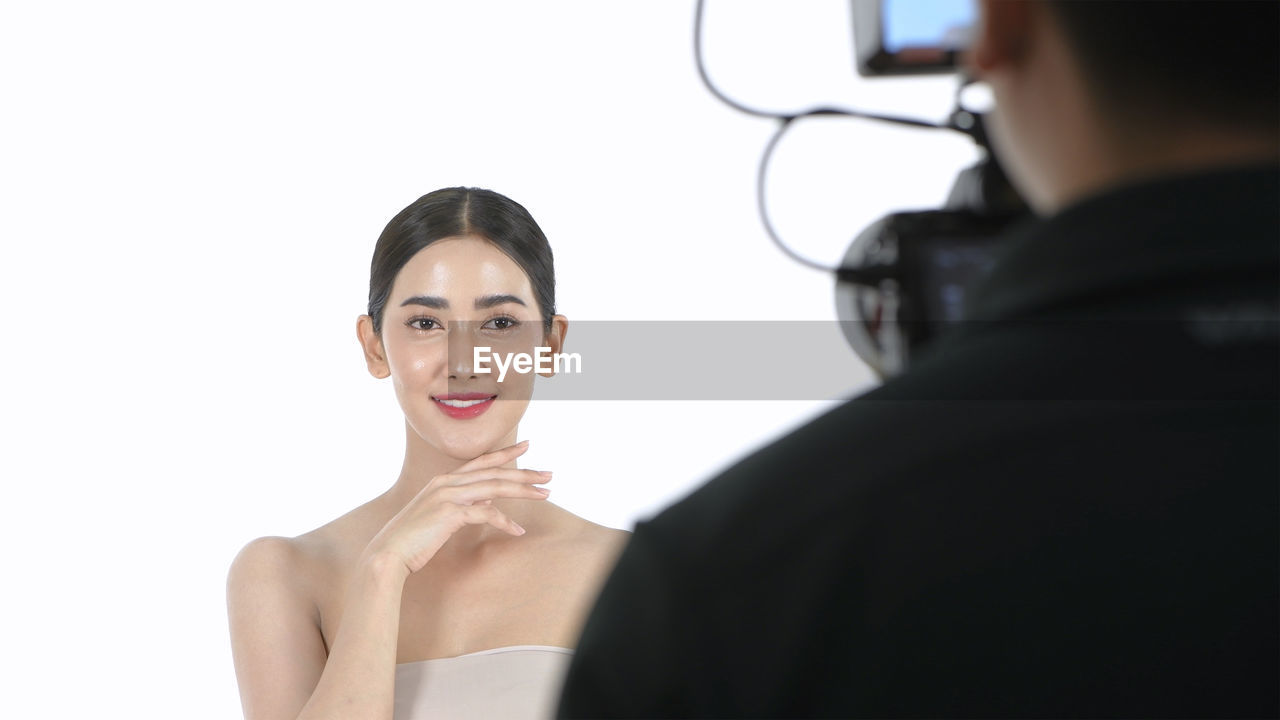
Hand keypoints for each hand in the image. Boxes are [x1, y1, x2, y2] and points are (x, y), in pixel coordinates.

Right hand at [363, 441, 550, 575]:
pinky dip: (504, 521)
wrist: (389, 552)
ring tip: (545, 494)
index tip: (527, 444)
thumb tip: (487, 502)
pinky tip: (518, 530)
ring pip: (494, 487)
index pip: (481, 461)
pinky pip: (486, 514)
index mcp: (444, 480)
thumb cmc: (413, 537)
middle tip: (548, 475)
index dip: (505, 453)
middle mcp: (447, 482)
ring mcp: (448, 496)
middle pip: (494, 472)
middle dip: (524, 472)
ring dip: (523, 490)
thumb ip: (463, 504)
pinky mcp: (450, 513)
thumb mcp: (440, 515)